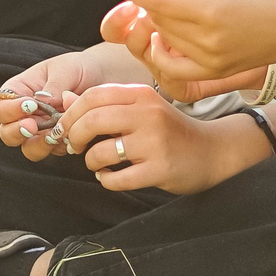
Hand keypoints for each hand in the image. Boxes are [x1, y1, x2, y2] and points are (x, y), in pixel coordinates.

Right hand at [0, 44, 149, 158]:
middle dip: (17, 132)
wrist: (104, 79)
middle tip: (32, 126)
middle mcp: (26, 115)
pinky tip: (71, 135)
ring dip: (38, 144)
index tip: (29, 105)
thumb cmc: (79, 68)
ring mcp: (41, 131)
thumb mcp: (66, 69)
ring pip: (28, 148)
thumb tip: (42, 101)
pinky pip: (54, 152)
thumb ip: (53, 86)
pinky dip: (61, 146)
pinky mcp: (58, 143)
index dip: (8, 110)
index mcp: (19, 92)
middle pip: (7, 133)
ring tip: (53, 135)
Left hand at [53, 82, 267, 195]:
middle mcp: (149, 114)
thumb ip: (105, 104)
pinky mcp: (160, 169)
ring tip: (96, 163)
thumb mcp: (141, 109)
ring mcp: (155, 142)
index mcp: (142, 94)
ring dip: (90, 161)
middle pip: (93, 120)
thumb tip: (64, 98)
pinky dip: (106, 180)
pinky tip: (109, 177)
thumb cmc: (170, 130)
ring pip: (102, 152)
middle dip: (74, 136)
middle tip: (73, 146)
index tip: (63, 127)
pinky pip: (118, 179)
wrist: (211, 151)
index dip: (71, 113)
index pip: (94, 95)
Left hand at [105, 0, 275, 88]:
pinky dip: (162, 51)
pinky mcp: (214, 73)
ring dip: (154, 22)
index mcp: (211, 8)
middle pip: (157, 20)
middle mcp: (208, 38)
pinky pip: (174, 65)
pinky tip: (165, 37)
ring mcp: (210, 60)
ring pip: (163, 40)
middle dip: (145, 1)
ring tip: (162, 5)